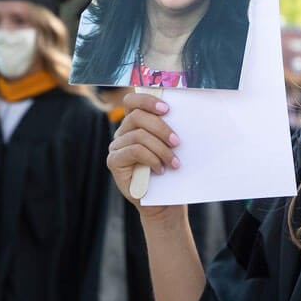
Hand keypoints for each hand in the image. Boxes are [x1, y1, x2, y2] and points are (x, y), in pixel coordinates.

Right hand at [106, 92, 182, 218]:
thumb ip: (170, 127)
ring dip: (161, 149)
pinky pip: (134, 151)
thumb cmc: (169, 169)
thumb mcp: (171, 145)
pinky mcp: (114, 161)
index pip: (132, 101)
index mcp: (135, 123)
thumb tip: (186, 112)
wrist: (162, 199)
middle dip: (161, 128)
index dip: (147, 100)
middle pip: (137, 117)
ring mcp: (116, 146)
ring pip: (138, 136)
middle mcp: (122, 132)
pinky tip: (161, 169)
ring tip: (174, 162)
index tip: (167, 109)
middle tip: (177, 142)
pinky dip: (152, 159)